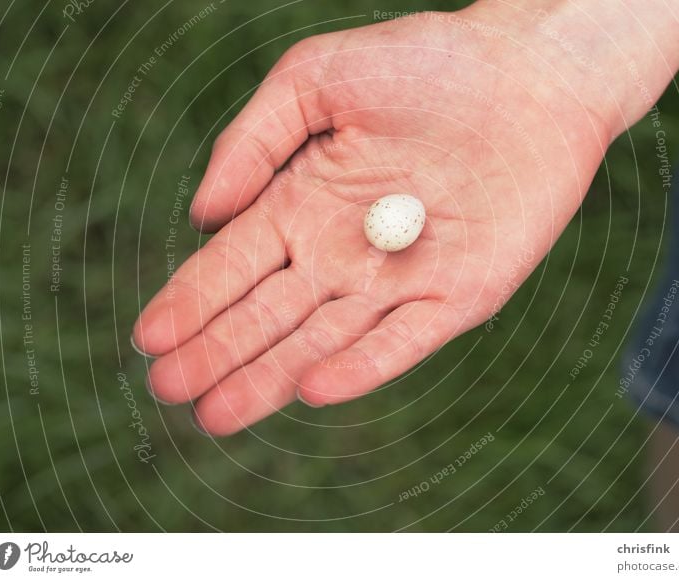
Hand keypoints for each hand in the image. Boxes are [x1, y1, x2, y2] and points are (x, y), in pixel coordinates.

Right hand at [133, 3, 610, 435]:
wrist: (529, 71)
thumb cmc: (423, 63)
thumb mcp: (316, 79)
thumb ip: (253, 142)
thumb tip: (202, 215)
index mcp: (304, 205)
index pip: (235, 266)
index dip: (192, 300)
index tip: (150, 338)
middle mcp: (343, 252)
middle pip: (270, 314)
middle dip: (219, 352)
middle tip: (170, 390)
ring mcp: (399, 278)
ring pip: (325, 339)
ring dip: (272, 376)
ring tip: (219, 413)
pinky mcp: (459, 295)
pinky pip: (405, 340)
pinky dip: (362, 366)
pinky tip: (315, 388)